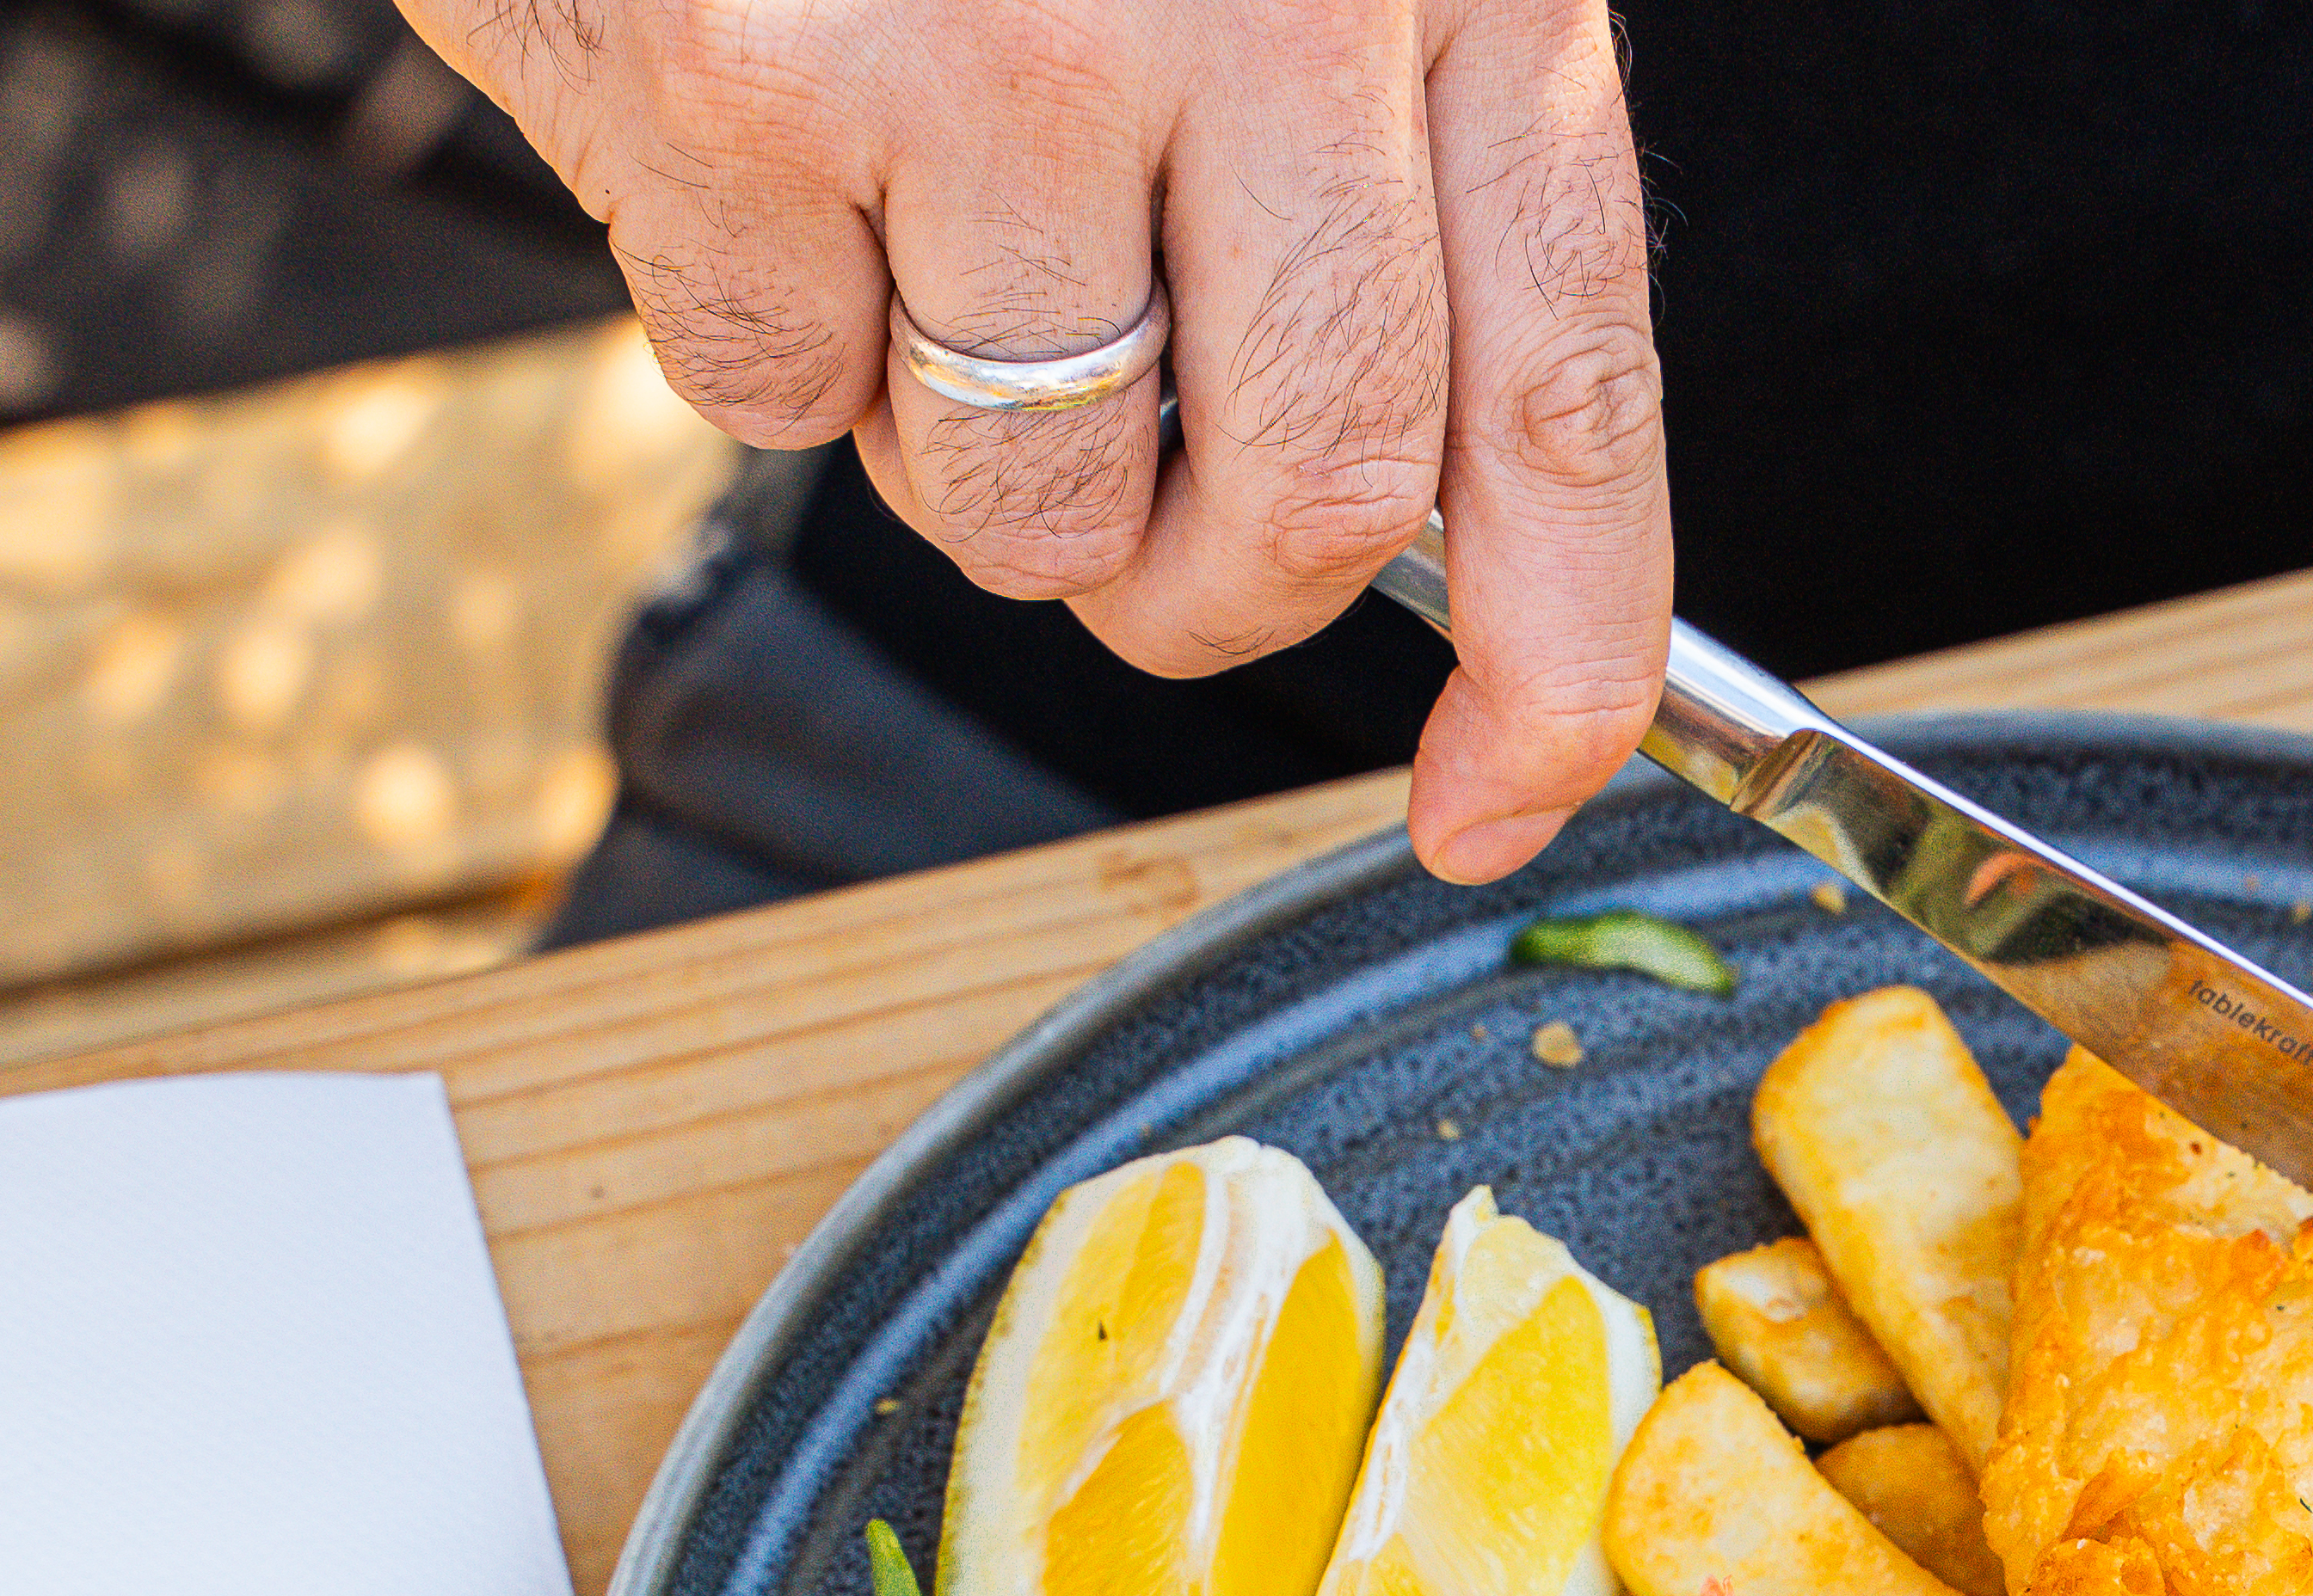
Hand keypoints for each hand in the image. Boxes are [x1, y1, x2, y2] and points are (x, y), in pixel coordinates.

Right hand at [407, 0, 1665, 880]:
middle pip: (1320, 495)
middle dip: (1216, 595)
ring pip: (1040, 494)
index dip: (1559, 662)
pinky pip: (782, 395)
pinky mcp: (749, 87)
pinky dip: (768, 332)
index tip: (1502, 803)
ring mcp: (997, 45)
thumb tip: (1436, 561)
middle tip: (1137, 544)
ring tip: (919, 250)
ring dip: (977, 465)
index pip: (1563, 395)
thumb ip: (1392, 187)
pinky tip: (760, 137)